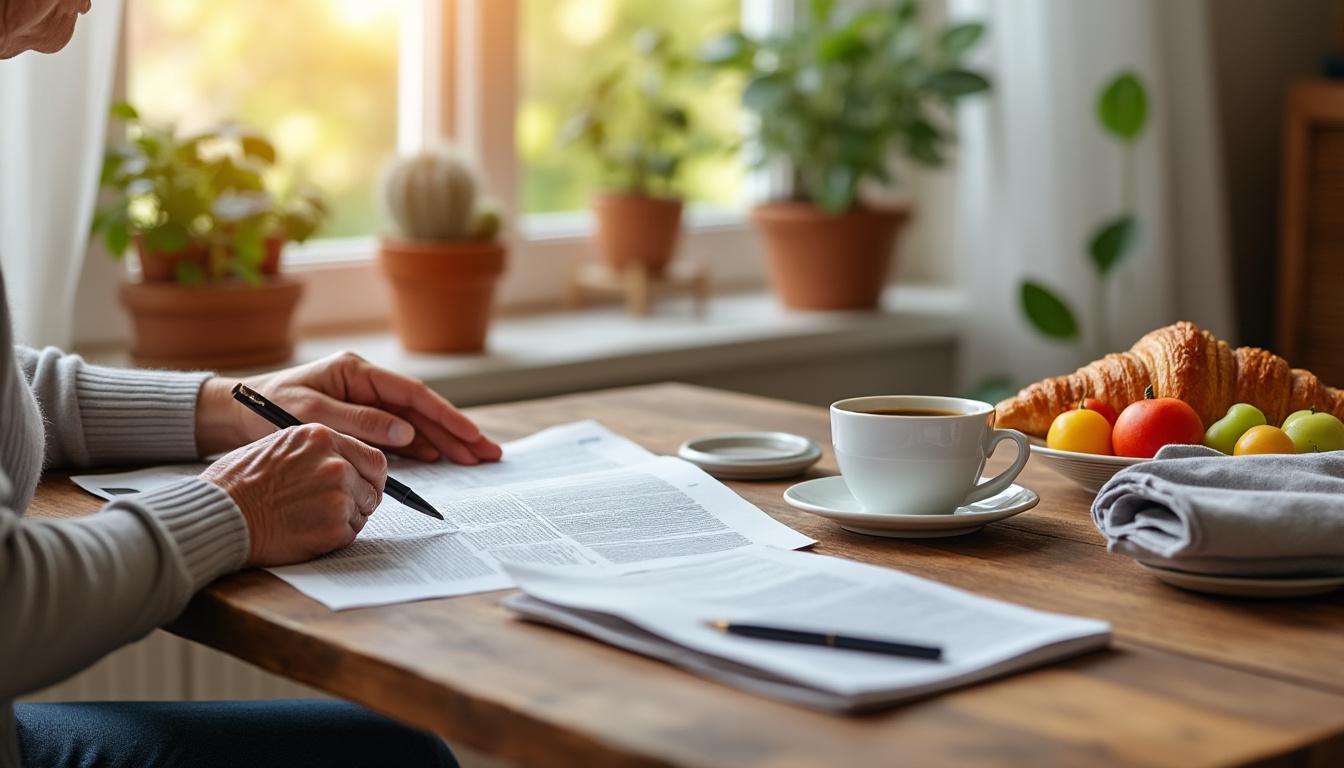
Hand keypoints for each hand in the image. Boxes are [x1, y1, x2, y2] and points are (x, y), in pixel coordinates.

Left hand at [195, 352, 501, 463]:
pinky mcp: (359, 421)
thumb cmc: (264, 409)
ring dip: (444, 441)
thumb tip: (406, 432)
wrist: (232, 414)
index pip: (413, 394)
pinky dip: (421, 447)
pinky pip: (398, 435)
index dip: (446, 416)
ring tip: (474, 458)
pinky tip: (440, 458)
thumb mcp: (310, 414)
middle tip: (488, 453)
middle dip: (457, 431)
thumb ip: (360, 422)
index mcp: (358, 372)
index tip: (470, 436)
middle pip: (422, 409)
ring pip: (415, 423)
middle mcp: (366, 384)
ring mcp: (365, 402)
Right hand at [201, 424, 386, 565]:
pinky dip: (333, 537)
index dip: (369, 475)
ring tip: (310, 518)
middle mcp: (336, 463)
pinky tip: (305, 532)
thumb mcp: (278, 445)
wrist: (218, 515)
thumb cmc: (237, 483)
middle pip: (373, 484)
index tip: (364, 484)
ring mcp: (338, 495)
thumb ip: (315, 451)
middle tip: (342, 507)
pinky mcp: (334, 527)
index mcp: (321, 437)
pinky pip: (350, 534)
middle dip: (362, 497)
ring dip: (345, 518)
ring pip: (362, 510)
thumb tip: (342, 461)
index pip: (371, 457)